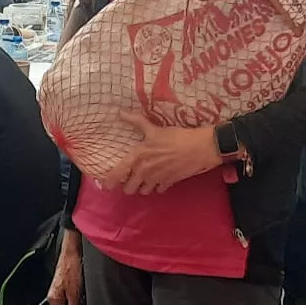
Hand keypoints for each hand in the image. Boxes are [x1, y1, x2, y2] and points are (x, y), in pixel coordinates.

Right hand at [46, 230, 83, 304]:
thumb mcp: (74, 292)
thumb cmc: (71, 265)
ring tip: (84, 287)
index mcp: (53, 299)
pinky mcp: (69, 279)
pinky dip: (83, 288)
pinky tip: (85, 283)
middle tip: (84, 297)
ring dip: (81, 296)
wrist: (74, 248)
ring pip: (74, 299)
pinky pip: (77, 290)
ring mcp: (62, 286)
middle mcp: (55, 293)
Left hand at [104, 110, 222, 194]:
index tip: (105, 185)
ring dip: (142, 187)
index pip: (117, 174)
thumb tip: (121, 113)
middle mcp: (144, 172)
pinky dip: (158, 186)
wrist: (199, 148)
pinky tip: (161, 178)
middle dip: (128, 185)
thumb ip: (136, 122)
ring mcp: (157, 180)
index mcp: (138, 157)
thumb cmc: (176, 137)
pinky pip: (158, 190)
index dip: (108, 182)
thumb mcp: (154, 129)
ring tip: (145, 178)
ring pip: (143, 191)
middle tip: (131, 178)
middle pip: (128, 189)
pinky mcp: (169, 183)